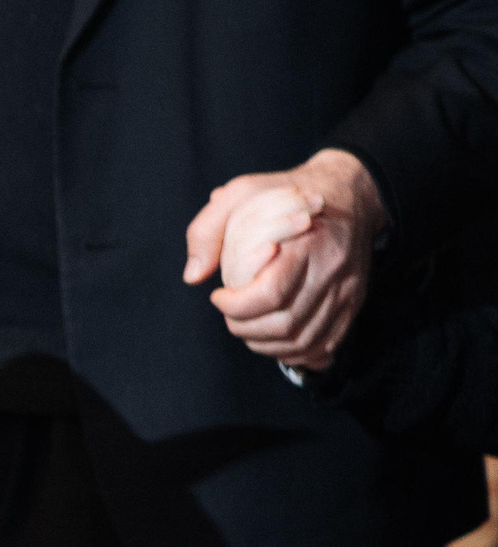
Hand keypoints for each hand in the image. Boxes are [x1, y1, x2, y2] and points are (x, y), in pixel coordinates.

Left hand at [182, 149, 383, 370]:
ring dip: (264, 344)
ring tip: (246, 325)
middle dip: (244, 328)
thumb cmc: (286, 195)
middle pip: (285, 324)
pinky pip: (325, 345)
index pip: (271, 294)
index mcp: (307, 243)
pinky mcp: (353, 304)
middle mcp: (333, 271)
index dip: (236, 306)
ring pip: (303, 342)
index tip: (219, 296)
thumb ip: (207, 229)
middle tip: (230, 312)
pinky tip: (274, 340)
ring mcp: (348, 291)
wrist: (350, 195)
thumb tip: (193, 276)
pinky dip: (294, 353)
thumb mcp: (241, 193)